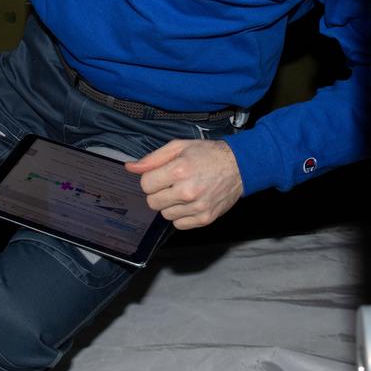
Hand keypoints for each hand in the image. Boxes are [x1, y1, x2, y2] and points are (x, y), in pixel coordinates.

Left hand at [125, 140, 241, 229]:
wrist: (240, 166)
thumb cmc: (208, 154)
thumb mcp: (179, 147)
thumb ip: (153, 158)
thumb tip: (130, 168)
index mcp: (179, 170)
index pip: (146, 184)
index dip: (151, 179)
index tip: (161, 175)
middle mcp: (187, 191)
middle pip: (153, 202)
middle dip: (158, 192)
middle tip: (171, 183)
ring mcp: (197, 207)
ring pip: (165, 214)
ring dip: (170, 204)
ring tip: (183, 191)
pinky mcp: (205, 219)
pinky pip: (178, 224)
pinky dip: (180, 215)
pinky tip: (189, 203)